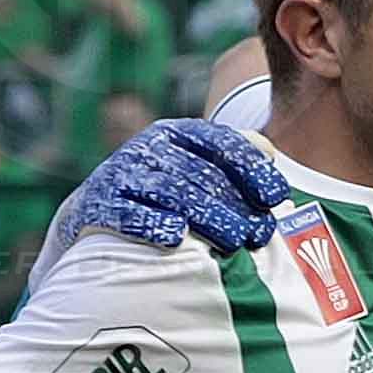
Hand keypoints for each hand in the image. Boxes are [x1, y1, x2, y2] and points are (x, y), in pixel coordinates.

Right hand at [60, 114, 288, 253]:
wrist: (95, 206)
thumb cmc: (163, 189)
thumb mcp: (195, 164)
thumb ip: (233, 156)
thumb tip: (270, 152)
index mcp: (178, 133)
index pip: (221, 143)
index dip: (252, 169)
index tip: (276, 196)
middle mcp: (150, 147)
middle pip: (200, 174)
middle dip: (234, 204)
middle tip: (259, 233)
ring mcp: (122, 173)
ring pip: (170, 192)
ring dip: (205, 216)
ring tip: (233, 240)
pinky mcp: (97, 201)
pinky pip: (126, 212)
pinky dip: (151, 223)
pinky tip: (175, 236)